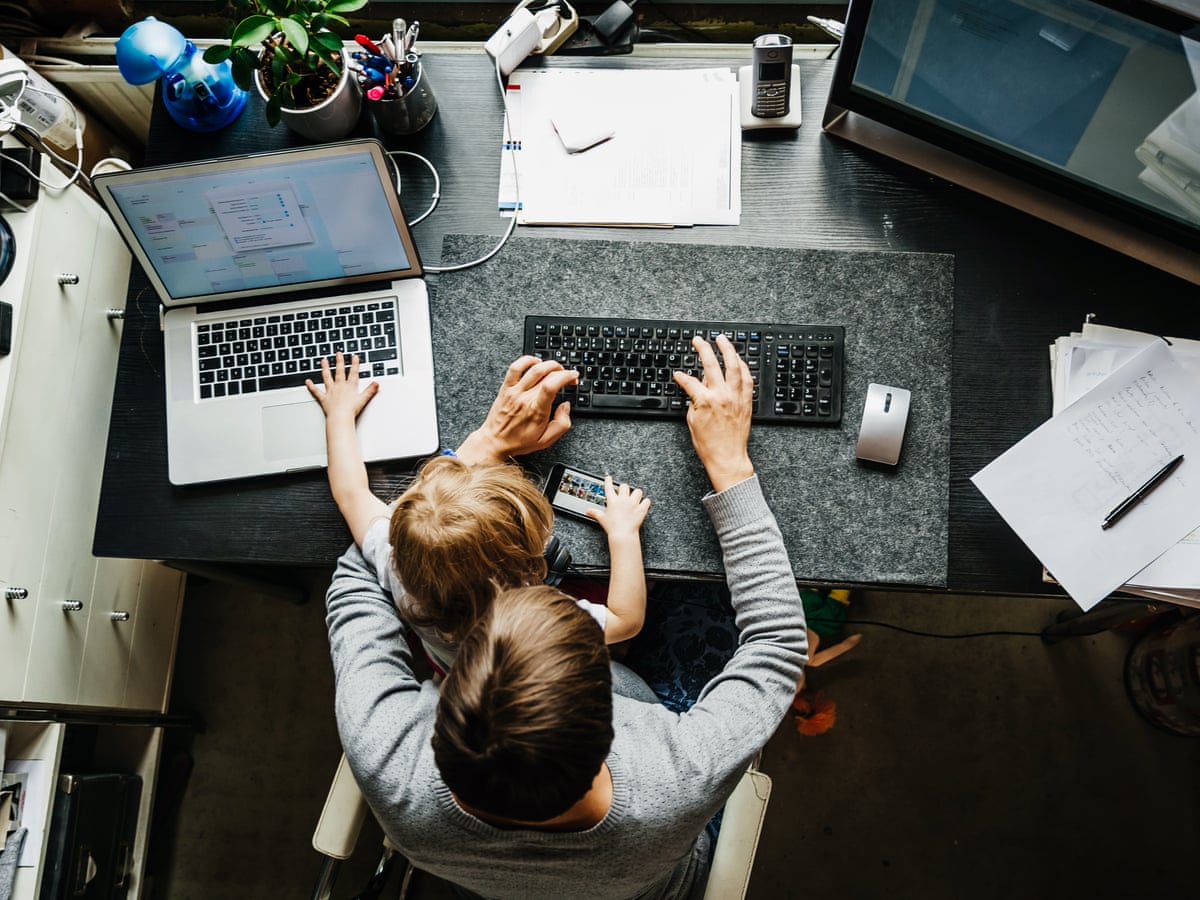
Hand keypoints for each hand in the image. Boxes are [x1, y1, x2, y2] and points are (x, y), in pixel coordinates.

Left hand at [305, 352, 378, 421]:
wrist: (340, 417)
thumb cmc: (351, 410)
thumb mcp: (363, 399)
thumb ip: (370, 390)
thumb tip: (376, 383)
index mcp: (349, 387)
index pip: (353, 373)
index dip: (355, 364)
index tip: (354, 356)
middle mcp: (339, 386)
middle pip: (339, 371)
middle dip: (339, 362)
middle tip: (338, 354)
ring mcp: (331, 391)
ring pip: (327, 377)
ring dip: (325, 368)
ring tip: (324, 361)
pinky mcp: (324, 398)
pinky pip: (316, 391)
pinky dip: (311, 386)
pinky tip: (308, 381)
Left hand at [456, 356, 578, 463]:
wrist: (494, 442)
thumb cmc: (519, 441)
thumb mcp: (546, 440)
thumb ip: (561, 424)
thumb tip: (566, 406)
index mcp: (536, 411)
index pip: (552, 385)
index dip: (566, 376)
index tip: (573, 377)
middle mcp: (525, 398)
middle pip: (546, 374)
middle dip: (562, 371)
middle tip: (568, 376)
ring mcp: (514, 391)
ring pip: (533, 368)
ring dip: (549, 364)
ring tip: (556, 368)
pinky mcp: (506, 388)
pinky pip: (515, 368)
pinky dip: (526, 360)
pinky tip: (535, 361)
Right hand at [587, 475, 650, 538]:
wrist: (623, 533)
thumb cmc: (612, 527)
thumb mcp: (602, 519)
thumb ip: (595, 513)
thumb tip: (588, 511)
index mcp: (613, 501)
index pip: (609, 487)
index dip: (608, 481)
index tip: (608, 478)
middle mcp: (623, 499)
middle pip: (624, 486)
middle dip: (624, 489)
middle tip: (624, 493)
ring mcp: (633, 503)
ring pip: (638, 491)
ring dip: (636, 494)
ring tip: (635, 498)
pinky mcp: (641, 509)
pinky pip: (647, 501)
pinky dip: (645, 502)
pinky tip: (643, 504)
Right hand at [672, 334, 754, 491]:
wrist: (727, 457)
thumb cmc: (709, 444)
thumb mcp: (693, 421)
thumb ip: (694, 400)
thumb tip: (697, 388)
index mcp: (705, 401)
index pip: (690, 381)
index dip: (681, 377)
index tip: (678, 374)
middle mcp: (722, 395)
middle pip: (712, 364)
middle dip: (703, 349)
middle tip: (698, 340)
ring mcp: (736, 396)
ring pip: (733, 366)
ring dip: (727, 349)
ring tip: (722, 339)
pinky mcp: (746, 401)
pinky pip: (747, 378)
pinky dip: (742, 366)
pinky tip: (738, 359)